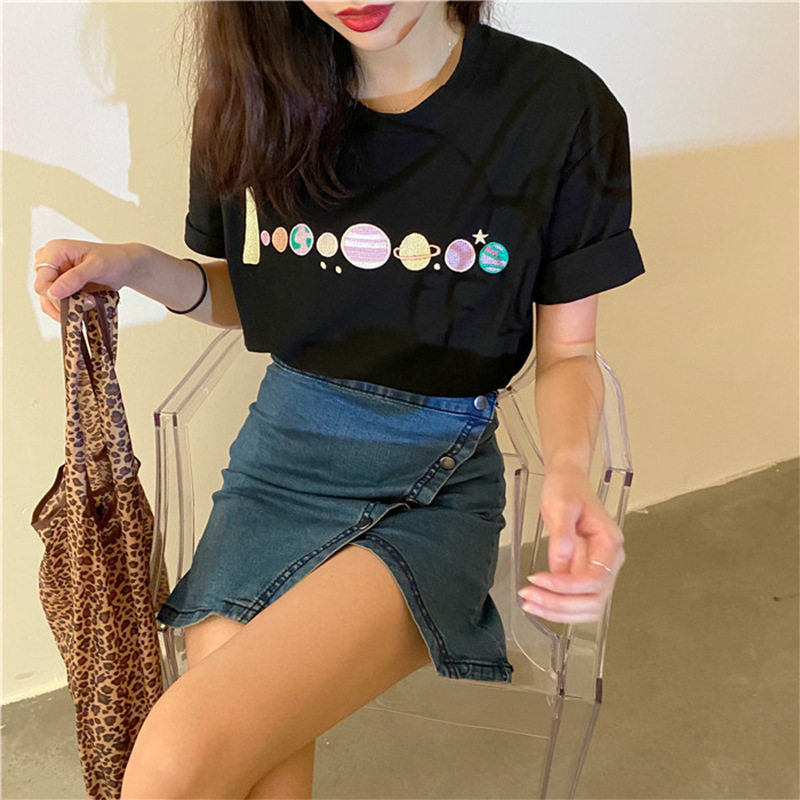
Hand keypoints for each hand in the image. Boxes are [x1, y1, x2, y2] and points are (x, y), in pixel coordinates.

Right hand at [33, 239, 137, 321]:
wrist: (125, 266)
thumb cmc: (113, 259)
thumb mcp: (97, 266)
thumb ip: (75, 278)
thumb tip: (53, 291)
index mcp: (54, 251)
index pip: (42, 280)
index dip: (55, 294)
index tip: (76, 300)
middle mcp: (51, 262)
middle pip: (44, 291)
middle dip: (65, 301)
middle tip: (89, 302)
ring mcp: (55, 275)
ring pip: (48, 300)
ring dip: (68, 307)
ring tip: (89, 304)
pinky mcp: (62, 286)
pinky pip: (56, 304)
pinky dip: (70, 309)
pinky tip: (84, 307)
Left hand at [517, 463, 625, 623]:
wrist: (568, 480)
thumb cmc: (568, 488)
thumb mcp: (561, 504)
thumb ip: (562, 533)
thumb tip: (561, 560)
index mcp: (609, 542)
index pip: (596, 579)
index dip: (567, 586)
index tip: (539, 580)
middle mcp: (609, 560)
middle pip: (594, 600)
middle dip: (560, 605)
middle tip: (530, 598)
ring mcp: (597, 568)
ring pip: (587, 606)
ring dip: (559, 611)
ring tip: (531, 604)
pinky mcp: (583, 571)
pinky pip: (576, 599)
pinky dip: (557, 606)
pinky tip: (537, 601)